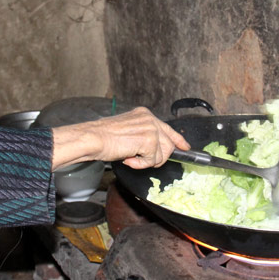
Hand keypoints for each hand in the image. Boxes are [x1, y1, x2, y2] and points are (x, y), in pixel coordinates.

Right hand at [51, 107, 188, 169]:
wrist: (93, 138)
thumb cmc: (103, 137)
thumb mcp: (128, 130)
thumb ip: (143, 135)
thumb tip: (155, 149)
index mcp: (144, 114)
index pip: (167, 128)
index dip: (178, 139)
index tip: (185, 147)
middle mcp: (150, 119)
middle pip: (169, 144)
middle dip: (158, 157)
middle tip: (141, 160)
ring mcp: (151, 129)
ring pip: (163, 154)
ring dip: (147, 161)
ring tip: (130, 157)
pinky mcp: (149, 141)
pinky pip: (153, 161)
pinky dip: (141, 164)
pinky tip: (128, 158)